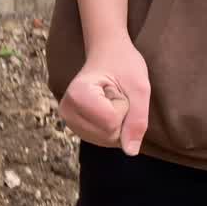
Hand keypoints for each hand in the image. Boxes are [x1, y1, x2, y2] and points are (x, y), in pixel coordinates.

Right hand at [59, 33, 149, 154]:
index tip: (116, 87)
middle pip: (109, 135)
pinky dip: (112, 127)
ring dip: (118, 122)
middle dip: (122, 116)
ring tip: (110, 100)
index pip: (112, 122)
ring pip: (107, 140)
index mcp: (77, 95)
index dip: (124, 106)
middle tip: (115, 94)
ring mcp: (68, 121)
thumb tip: (130, 152)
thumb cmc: (123, 64)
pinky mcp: (74, 128)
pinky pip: (103, 140)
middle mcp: (66, 111)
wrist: (106, 53)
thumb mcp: (139, 87)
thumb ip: (137, 119)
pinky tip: (105, 109)